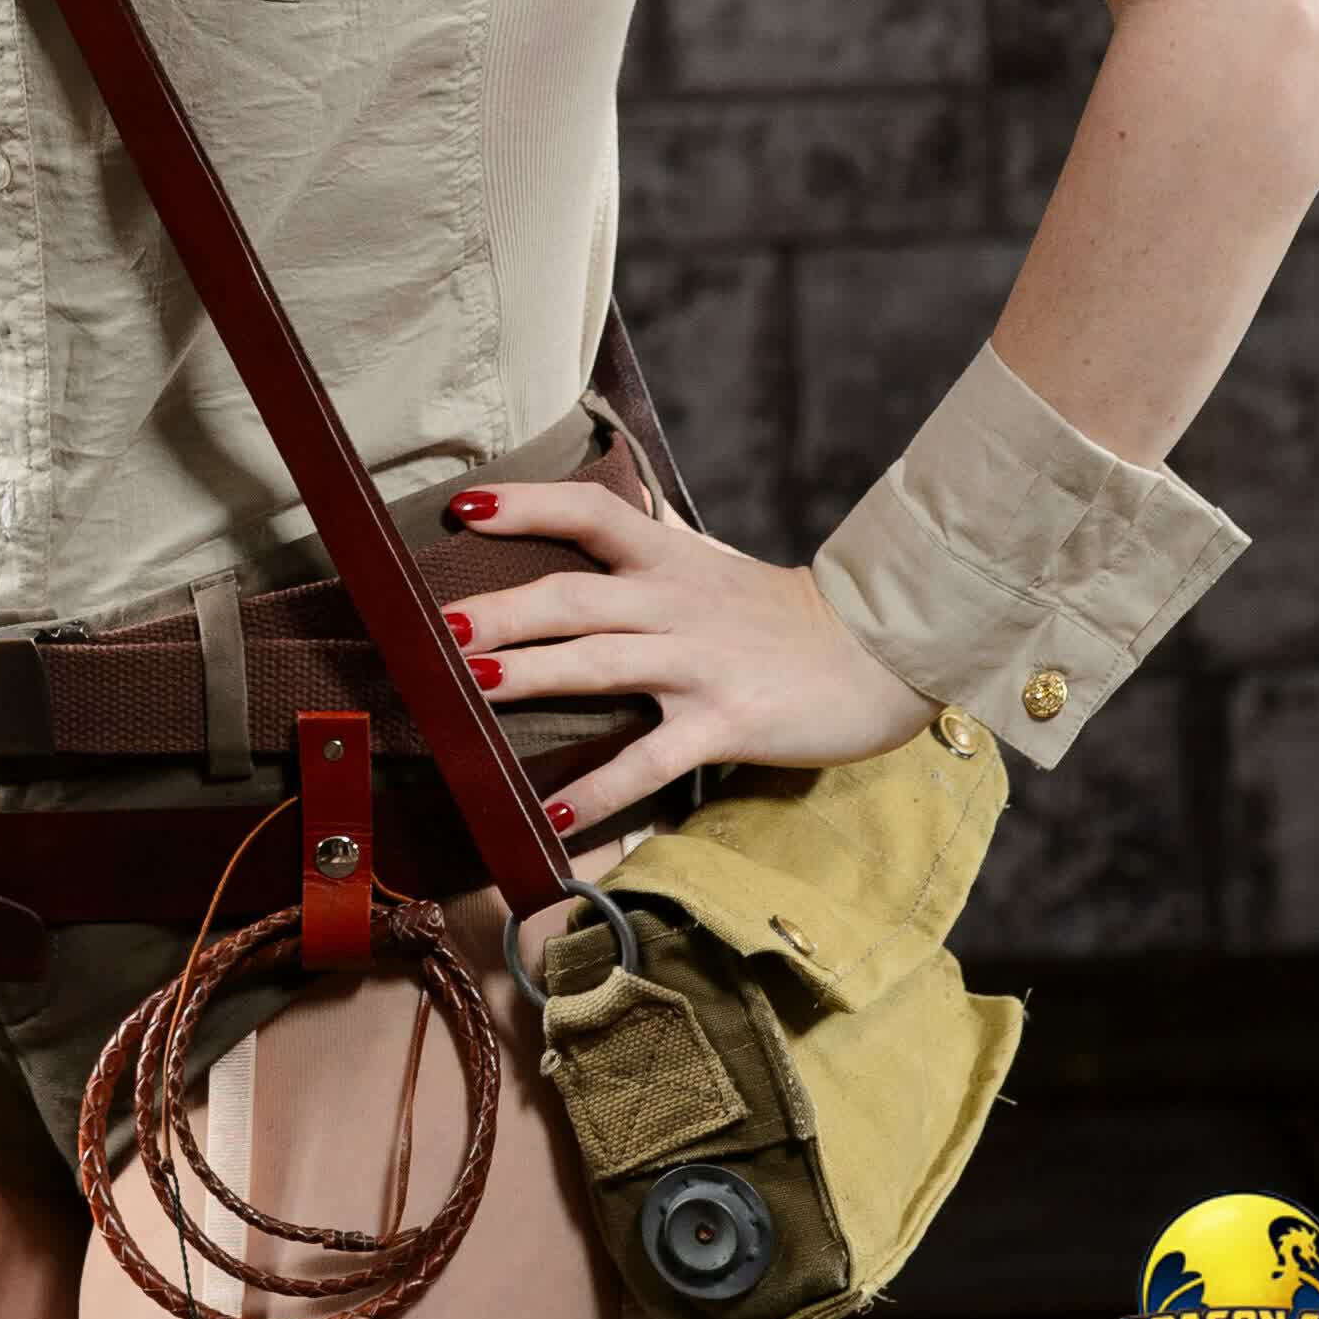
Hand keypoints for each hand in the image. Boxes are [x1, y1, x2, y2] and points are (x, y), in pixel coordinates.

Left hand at [438, 472, 941, 839]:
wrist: (881, 652)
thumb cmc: (787, 615)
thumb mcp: (715, 565)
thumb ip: (655, 546)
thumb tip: (598, 515)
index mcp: (670, 558)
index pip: (590, 510)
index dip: (526, 503)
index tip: (463, 507)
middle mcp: (676, 602)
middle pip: (575, 594)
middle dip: (503, 608)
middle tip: (437, 624)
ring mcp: (699, 664)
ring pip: (601, 662)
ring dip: (533, 672)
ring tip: (472, 687)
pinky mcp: (726, 723)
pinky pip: (652, 759)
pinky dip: (601, 789)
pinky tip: (552, 814)